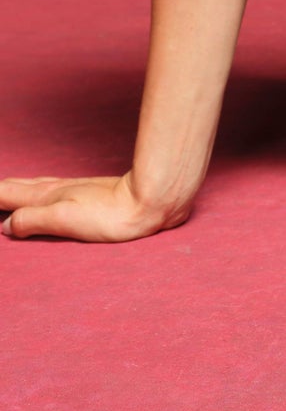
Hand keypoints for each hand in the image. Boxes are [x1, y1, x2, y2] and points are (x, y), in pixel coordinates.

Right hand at [0, 171, 184, 242]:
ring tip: (4, 191)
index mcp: (46, 196)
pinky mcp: (86, 193)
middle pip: (18, 187)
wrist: (147, 201)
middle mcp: (55, 189)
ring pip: (33, 186)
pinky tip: (42, 193)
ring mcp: (71, 189)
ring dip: (14, 189)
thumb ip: (33, 220)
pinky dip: (34, 191)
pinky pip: (49, 189)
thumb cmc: (109, 214)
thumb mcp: (64, 219)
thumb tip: (5, 224)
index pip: (7, 194)